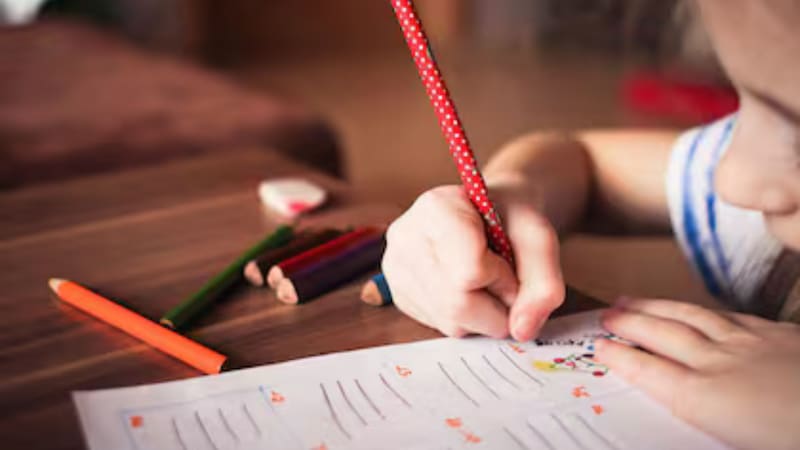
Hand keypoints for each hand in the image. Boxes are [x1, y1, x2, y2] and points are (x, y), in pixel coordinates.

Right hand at [381, 184, 564, 339]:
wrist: (492, 211)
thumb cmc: (511, 217)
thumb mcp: (539, 237)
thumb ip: (543, 281)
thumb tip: (522, 330)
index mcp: (435, 207)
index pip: (469, 272)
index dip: (503, 279)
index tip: (508, 260)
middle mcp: (405, 237)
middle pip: (458, 304)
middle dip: (497, 304)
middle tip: (504, 278)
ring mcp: (396, 268)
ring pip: (451, 322)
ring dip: (484, 314)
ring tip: (485, 280)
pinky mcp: (398, 294)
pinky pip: (441, 327)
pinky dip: (468, 318)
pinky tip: (467, 289)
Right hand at [595, 298, 799, 449]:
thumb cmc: (793, 434)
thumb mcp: (739, 444)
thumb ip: (708, 422)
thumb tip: (685, 406)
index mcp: (707, 399)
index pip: (650, 372)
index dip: (621, 357)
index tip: (600, 347)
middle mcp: (722, 365)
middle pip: (664, 335)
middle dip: (631, 323)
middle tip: (608, 314)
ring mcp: (753, 344)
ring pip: (693, 317)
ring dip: (658, 307)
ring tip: (635, 300)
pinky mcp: (781, 335)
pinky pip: (731, 316)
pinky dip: (704, 310)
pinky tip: (701, 310)